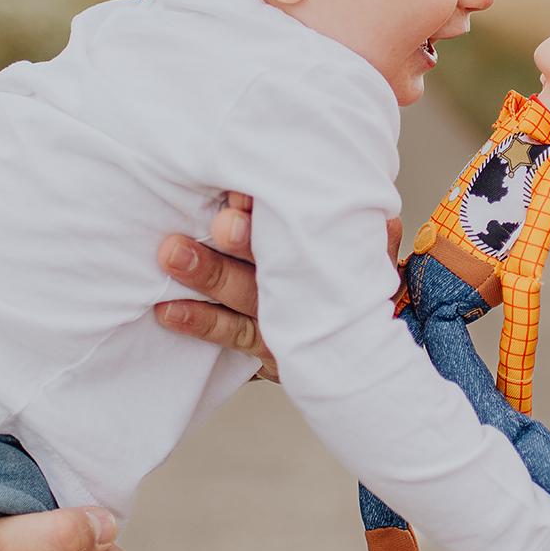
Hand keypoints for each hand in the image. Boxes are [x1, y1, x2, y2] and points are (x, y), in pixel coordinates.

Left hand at [156, 194, 404, 382]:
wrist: (367, 362)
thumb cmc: (357, 291)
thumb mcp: (377, 261)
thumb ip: (377, 239)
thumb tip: (383, 220)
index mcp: (334, 261)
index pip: (306, 232)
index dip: (280, 210)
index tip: (252, 188)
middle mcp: (306, 292)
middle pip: (273, 261)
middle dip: (245, 240)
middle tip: (222, 220)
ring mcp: (284, 322)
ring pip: (245, 296)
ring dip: (209, 274)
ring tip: (172, 254)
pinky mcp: (264, 347)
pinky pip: (231, 335)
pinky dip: (201, 323)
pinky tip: (167, 311)